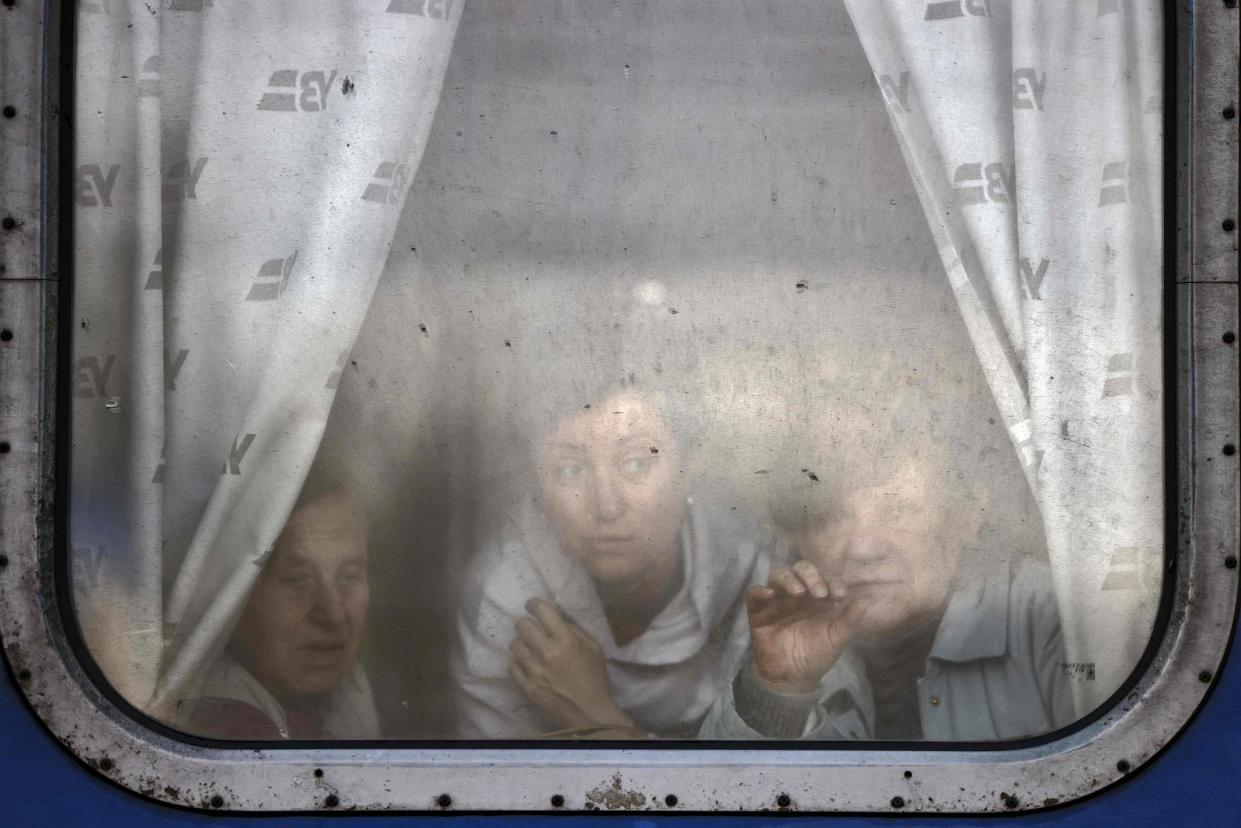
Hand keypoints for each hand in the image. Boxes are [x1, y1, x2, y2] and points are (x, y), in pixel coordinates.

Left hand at [508, 598, 638, 734]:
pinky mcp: (526, 687)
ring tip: (530, 649)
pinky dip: (518, 663)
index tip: (533, 606)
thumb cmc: (595, 679)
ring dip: (522, 644)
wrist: (590, 714)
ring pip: (514, 645)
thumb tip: (556, 617)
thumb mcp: (594, 648)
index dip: (534, 604)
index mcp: (566, 640)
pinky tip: (527, 665)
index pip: (541, 610)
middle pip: (522, 625)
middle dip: (526, 623)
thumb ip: (574, 629)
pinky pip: (512, 665)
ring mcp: (534, 671)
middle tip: (532, 629)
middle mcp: (547, 652)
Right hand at [747, 561, 866, 694]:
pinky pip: (754, 593)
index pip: (824, 578)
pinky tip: (770, 594)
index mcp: (817, 598)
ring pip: (778, 575)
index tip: (840, 595)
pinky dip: (760, 590)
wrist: (791, 678)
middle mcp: (797, 594)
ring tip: (798, 592)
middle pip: (800, 569)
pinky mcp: (758, 610)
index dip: (832, 581)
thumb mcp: (837, 639)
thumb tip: (866, 599)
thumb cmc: (815, 656)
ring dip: (788, 579)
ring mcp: (777, 600)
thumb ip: (850, 620)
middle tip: (819, 593)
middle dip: (811, 576)